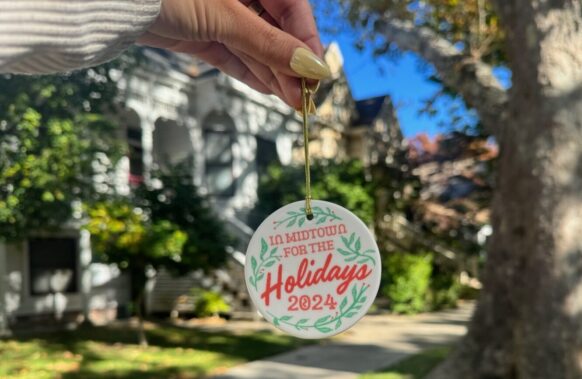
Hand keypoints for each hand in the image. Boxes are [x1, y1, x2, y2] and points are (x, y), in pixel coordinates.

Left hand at [137, 0, 329, 107]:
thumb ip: (269, 44)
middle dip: (290, 64)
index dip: (306, 40)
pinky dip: (248, 72)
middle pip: (274, 28)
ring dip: (273, 74)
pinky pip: (230, 53)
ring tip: (291, 102)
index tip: (317, 72)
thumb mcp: (225, 17)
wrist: (103, 3)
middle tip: (305, 97)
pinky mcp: (197, 32)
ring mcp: (215, 12)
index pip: (292, 6)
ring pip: (253, 45)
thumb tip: (310, 67)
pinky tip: (269, 90)